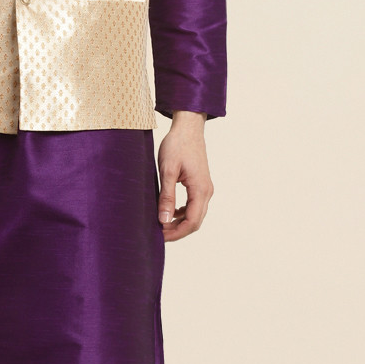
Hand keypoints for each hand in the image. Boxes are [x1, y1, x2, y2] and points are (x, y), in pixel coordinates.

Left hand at [157, 111, 212, 240]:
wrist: (188, 128)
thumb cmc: (177, 145)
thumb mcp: (168, 171)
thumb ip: (166, 197)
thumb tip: (164, 220)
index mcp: (200, 189)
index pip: (192, 221)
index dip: (176, 233)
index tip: (160, 236)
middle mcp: (206, 191)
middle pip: (195, 221)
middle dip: (177, 231)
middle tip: (158, 233)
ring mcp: (205, 188)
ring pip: (195, 215)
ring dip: (180, 223)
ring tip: (161, 224)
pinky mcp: (200, 184)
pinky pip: (194, 206)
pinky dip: (182, 213)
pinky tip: (169, 212)